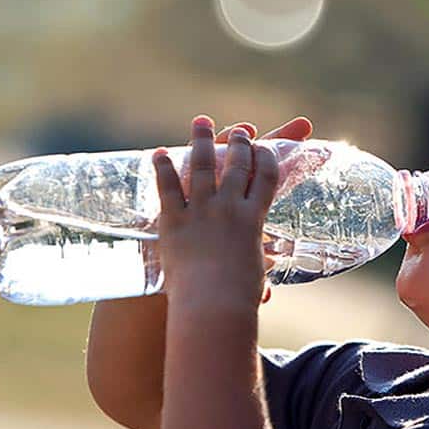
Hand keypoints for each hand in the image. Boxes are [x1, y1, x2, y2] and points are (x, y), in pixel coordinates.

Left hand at [152, 115, 280, 309]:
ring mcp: (200, 211)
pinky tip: (160, 153)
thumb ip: (256, 272)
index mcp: (253, 219)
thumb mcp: (254, 276)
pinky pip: (167, 187)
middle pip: (237, 165)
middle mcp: (228, 207)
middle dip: (239, 143)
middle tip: (240, 130)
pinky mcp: (173, 221)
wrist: (212, 305)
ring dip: (202, 141)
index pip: (266, 177)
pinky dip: (164, 168)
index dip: (268, 157)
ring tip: (201, 122)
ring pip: (202, 166)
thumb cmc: (237, 298)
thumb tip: (265, 288)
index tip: (266, 146)